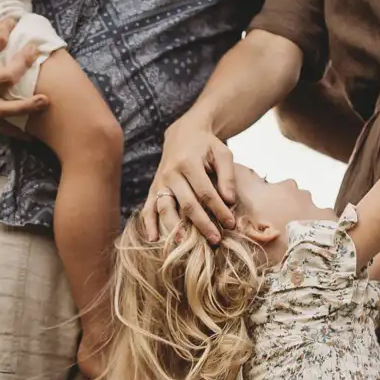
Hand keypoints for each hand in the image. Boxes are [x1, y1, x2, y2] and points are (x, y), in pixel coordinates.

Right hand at [144, 114, 238, 242]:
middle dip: (202, 223)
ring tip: (184, 245)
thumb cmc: (207, 145)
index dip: (219, 210)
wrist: (183, 134)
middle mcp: (171, 173)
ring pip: (165, 208)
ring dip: (175, 228)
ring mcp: (160, 181)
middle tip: (216, 239)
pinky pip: (148, 207)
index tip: (231, 224)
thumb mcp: (222, 153)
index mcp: (189, 163)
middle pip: (186, 203)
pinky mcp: (153, 188)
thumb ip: (228, 176)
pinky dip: (149, 223)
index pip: (206, 192)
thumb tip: (230, 201)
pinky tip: (153, 239)